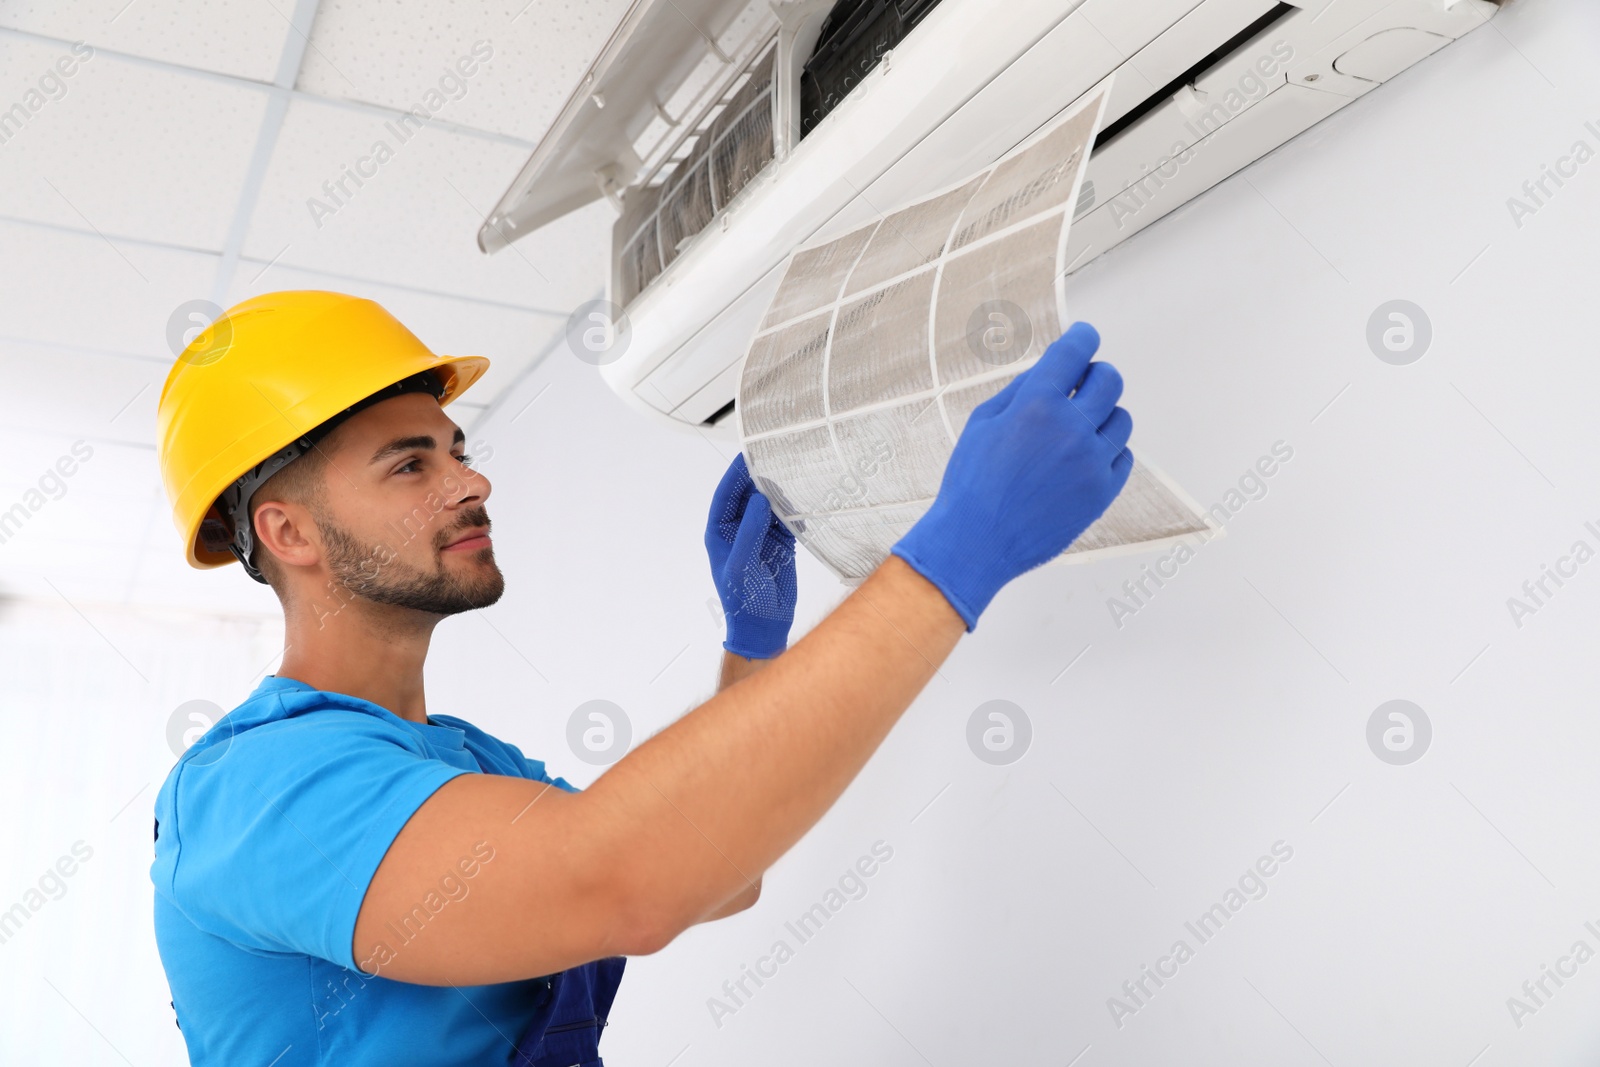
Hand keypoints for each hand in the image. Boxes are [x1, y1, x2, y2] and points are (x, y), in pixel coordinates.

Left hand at [705, 453, 797, 658]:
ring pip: (769, 503)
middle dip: (761, 475)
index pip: (726, 493)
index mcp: (720, 531)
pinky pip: (787, 518)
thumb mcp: (742, 564)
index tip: (749, 452)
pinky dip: (795, 508)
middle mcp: (739, 528)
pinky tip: (805, 495)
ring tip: (795, 468)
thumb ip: (749, 531)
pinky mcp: (780, 542)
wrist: (763, 626)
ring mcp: (760, 534)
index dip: (736, 472)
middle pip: (748, 493)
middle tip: (778, 453)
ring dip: (780, 489)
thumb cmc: (743, 600)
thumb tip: (757, 498)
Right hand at [890, 321, 1133, 628]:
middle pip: (1110, 380)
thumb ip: (1022, 390)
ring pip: (1122, 419)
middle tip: (1083, 384)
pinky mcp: (1102, 492)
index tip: (1084, 337)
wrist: (976, 541)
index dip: (1083, 338)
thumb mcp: (983, 423)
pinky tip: (1086, 457)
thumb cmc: (972, 482)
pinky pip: (1124, 457)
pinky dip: (1109, 451)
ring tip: (1080, 428)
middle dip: (1096, 375)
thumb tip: (1051, 370)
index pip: (1075, 352)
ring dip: (1103, 415)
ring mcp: (1091, 462)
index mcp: (1036, 405)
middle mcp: (1070, 429)